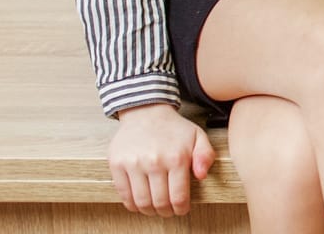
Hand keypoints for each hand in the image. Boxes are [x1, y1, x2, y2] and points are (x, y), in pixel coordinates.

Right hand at [108, 102, 212, 216]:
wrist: (146, 112)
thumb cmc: (174, 128)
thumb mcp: (198, 136)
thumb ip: (205, 156)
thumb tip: (202, 175)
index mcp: (177, 157)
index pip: (178, 196)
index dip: (180, 209)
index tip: (181, 210)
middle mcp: (154, 162)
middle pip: (159, 202)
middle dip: (166, 212)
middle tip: (168, 211)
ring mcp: (134, 164)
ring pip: (141, 201)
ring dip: (149, 211)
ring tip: (155, 209)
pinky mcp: (117, 164)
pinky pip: (124, 194)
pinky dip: (132, 204)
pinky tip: (140, 203)